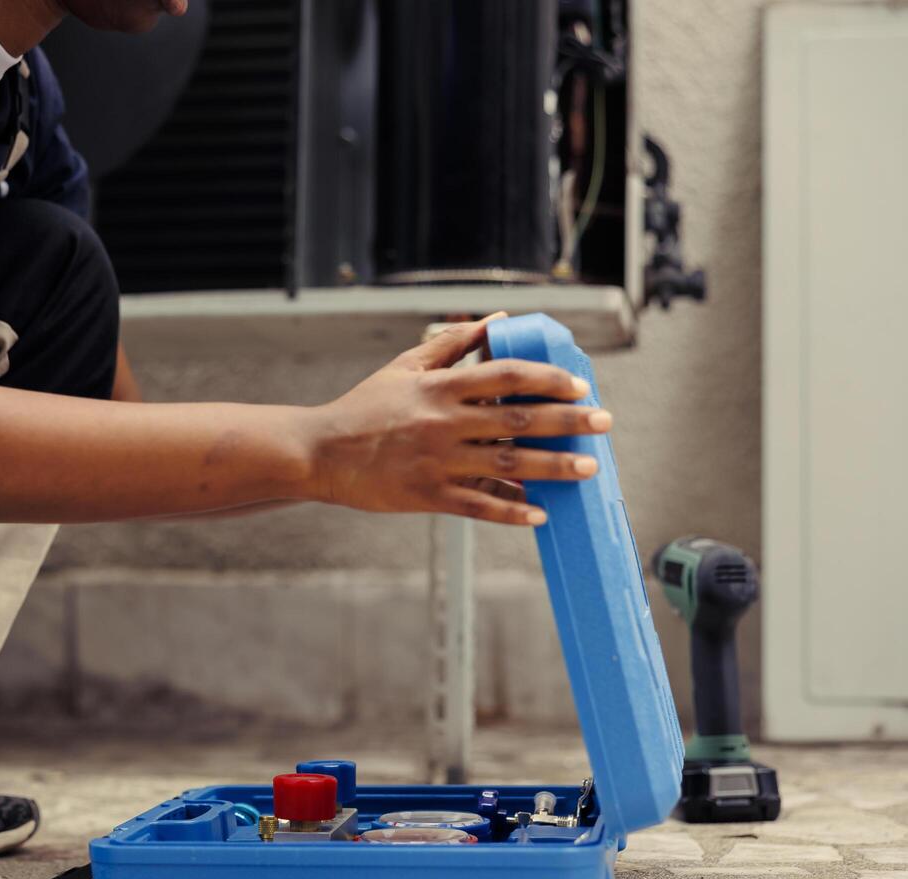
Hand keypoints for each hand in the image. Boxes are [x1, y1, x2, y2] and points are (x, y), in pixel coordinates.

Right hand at [306, 314, 608, 524]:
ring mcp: (437, 462)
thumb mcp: (404, 366)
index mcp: (439, 388)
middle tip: (604, 422)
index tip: (579, 385)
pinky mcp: (428, 495)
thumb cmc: (365, 407)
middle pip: (518, 421)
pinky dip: (512, 510)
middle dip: (568, 422)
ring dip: (554, 468)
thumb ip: (453, 343)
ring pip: (507, 465)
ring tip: (588, 468)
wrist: (321, 453)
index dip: (547, 379)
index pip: (505, 376)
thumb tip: (499, 320)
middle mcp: (443, 423)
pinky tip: (540, 513)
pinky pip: (479, 505)